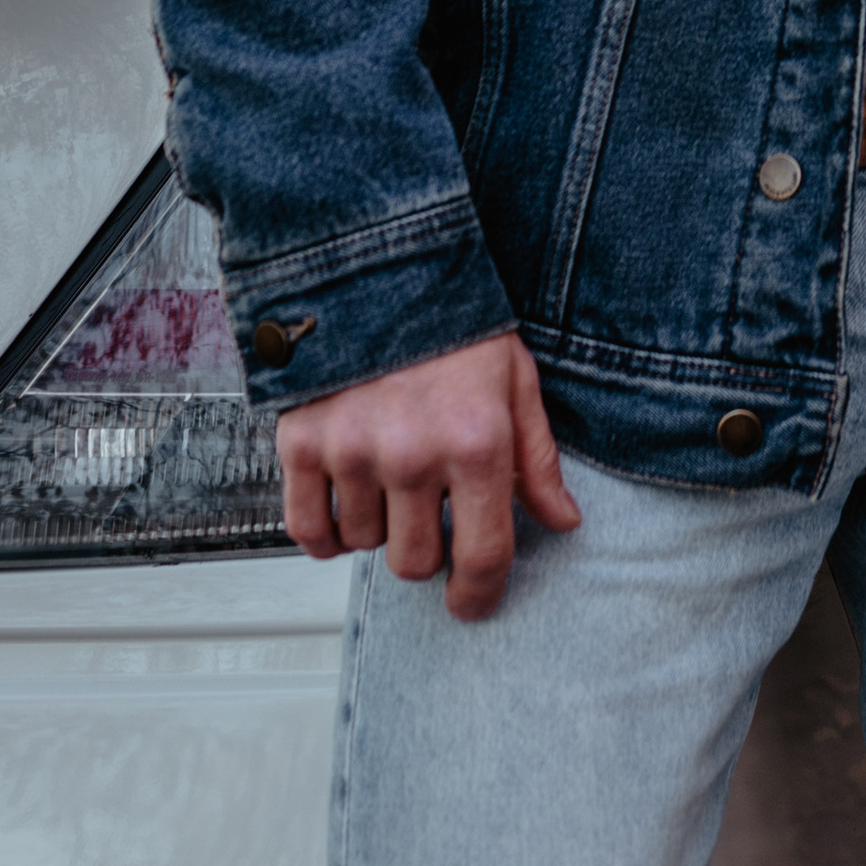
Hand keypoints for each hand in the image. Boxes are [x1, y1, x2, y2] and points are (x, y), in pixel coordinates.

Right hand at [275, 329, 579, 621]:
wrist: (375, 262)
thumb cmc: (452, 320)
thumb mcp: (515, 380)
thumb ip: (537, 459)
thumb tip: (562, 521)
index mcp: (477, 440)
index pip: (483, 555)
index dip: (479, 595)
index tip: (471, 602)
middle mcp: (414, 454)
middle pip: (416, 562)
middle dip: (427, 548)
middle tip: (430, 510)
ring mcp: (353, 451)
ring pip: (364, 545)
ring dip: (378, 526)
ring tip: (389, 477)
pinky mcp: (302, 442)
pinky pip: (308, 531)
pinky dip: (325, 532)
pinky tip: (345, 503)